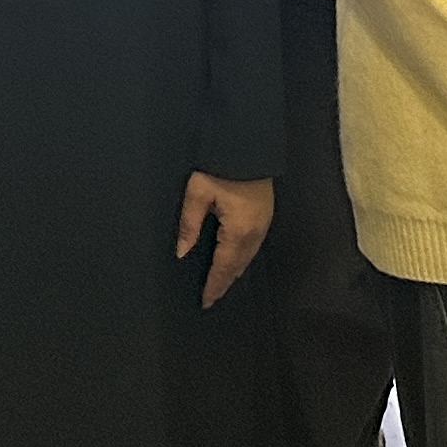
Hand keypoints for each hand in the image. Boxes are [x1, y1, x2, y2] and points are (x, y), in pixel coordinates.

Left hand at [175, 174, 275, 306]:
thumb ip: (189, 223)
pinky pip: (253, 247)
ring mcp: (263, 224)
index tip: (205, 302)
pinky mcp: (265, 215)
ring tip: (221, 283)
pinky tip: (235, 260)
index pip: (223, 267)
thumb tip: (181, 252)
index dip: (214, 285)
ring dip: (234, 272)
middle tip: (212, 297)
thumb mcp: (198, 192)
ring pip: (248, 257)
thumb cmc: (219, 167)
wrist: (247, 144)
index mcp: (237, 231)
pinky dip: (242, 259)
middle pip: (238, 266)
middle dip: (224, 282)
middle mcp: (254, 233)